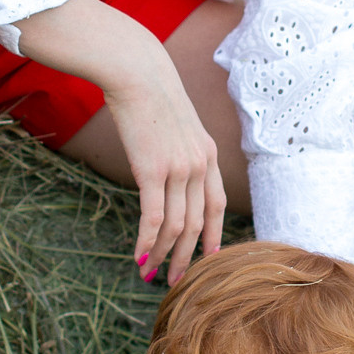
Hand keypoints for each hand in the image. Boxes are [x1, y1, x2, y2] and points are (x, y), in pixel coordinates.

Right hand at [11, 0, 223, 284]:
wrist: (137, 73)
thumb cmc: (151, 96)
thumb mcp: (178, 123)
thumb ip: (180, 149)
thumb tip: (168, 171)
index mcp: (208, 155)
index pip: (216, 205)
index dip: (213, 235)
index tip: (207, 258)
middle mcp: (199, 166)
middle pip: (197, 223)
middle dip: (186, 256)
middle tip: (175, 280)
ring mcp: (179, 169)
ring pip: (176, 226)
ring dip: (163, 255)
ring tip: (151, 274)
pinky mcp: (153, 170)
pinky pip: (154, 217)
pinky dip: (147, 242)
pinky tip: (140, 257)